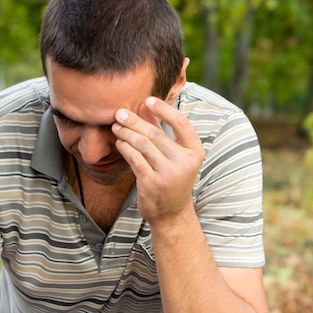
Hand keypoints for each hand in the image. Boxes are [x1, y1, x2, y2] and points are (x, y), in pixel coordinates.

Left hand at [112, 97, 204, 224]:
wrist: (172, 213)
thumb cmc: (173, 177)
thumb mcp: (174, 154)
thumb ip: (161, 129)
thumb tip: (145, 105)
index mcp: (195, 152)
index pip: (181, 123)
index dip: (164, 109)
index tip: (148, 100)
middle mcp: (185, 162)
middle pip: (155, 134)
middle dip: (134, 121)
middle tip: (119, 112)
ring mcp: (168, 174)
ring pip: (142, 145)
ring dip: (126, 133)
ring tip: (116, 126)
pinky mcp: (152, 183)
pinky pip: (135, 159)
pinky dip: (125, 148)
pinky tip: (120, 142)